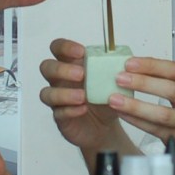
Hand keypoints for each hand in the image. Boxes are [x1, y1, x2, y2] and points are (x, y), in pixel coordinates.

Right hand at [38, 38, 132, 155]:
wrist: (105, 126)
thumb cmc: (105, 98)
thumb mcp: (114, 82)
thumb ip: (116, 69)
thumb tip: (128, 60)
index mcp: (71, 65)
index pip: (58, 48)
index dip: (65, 47)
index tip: (81, 52)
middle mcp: (60, 80)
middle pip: (47, 67)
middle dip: (62, 69)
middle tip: (81, 75)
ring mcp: (58, 99)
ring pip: (46, 93)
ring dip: (64, 93)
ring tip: (83, 96)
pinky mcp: (60, 117)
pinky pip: (58, 112)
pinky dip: (70, 110)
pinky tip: (83, 109)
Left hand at [109, 55, 174, 152]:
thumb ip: (169, 74)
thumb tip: (134, 66)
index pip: (174, 70)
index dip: (150, 66)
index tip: (129, 63)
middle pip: (169, 90)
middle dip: (142, 83)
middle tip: (119, 78)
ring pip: (161, 114)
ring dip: (135, 106)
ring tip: (114, 99)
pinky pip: (154, 129)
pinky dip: (136, 120)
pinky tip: (122, 113)